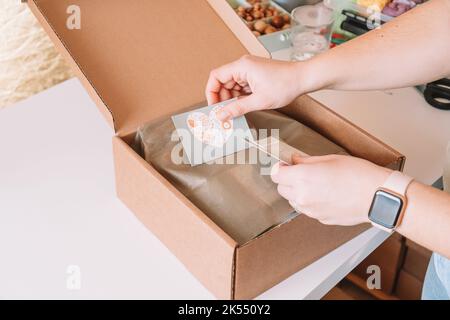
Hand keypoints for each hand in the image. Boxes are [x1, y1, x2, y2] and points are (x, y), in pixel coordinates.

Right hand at [205, 55, 311, 120]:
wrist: (303, 78)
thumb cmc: (285, 85)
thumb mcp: (259, 101)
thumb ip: (237, 108)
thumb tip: (221, 116)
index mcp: (242, 67)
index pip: (216, 76)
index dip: (211, 92)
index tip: (213, 106)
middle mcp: (243, 66)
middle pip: (223, 82)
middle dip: (222, 99)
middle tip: (223, 115)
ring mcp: (249, 71)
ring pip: (232, 86)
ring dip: (231, 100)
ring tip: (234, 114)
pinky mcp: (255, 76)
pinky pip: (241, 87)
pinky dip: (240, 98)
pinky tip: (242, 108)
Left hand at [271, 154, 392, 225]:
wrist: (377, 196)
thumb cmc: (359, 175)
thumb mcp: (330, 159)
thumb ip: (306, 161)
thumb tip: (294, 161)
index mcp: (303, 178)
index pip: (276, 174)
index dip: (280, 168)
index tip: (285, 165)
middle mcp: (303, 196)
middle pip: (281, 189)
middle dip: (288, 180)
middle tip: (301, 173)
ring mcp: (311, 210)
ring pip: (293, 201)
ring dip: (297, 192)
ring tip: (316, 184)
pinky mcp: (320, 219)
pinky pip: (307, 210)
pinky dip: (310, 202)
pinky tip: (325, 195)